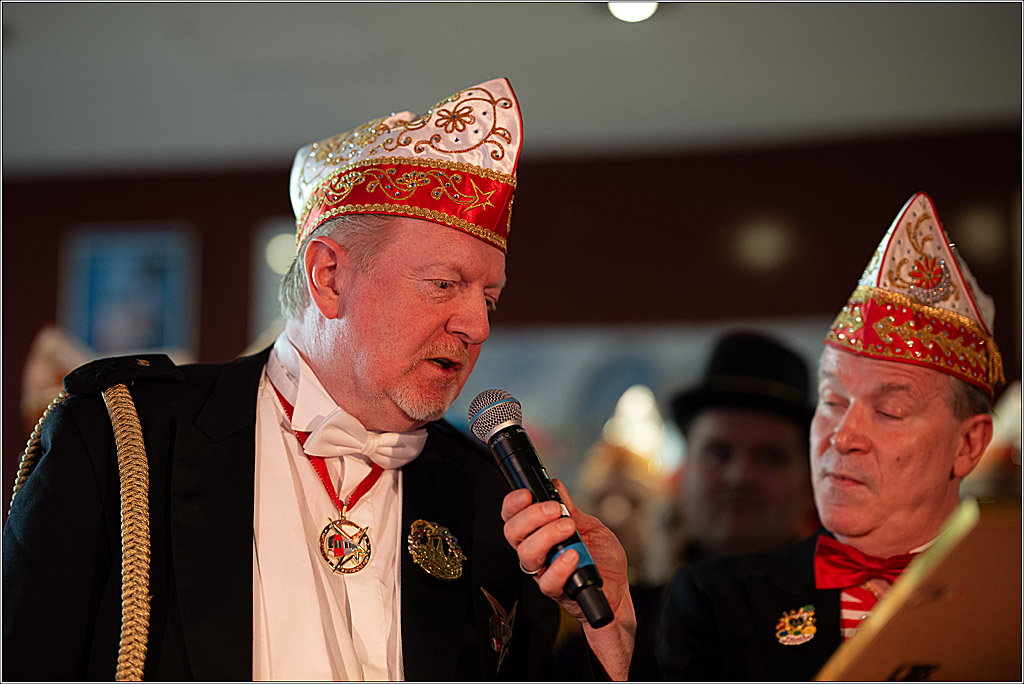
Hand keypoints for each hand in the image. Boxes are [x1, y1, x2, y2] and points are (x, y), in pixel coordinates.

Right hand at [501, 479, 635, 678]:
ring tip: (569, 529)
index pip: (513, 516)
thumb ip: (571, 508)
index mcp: (539, 533)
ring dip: (547, 535)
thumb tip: (556, 486)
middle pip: (513, 532)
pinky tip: (574, 555)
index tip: (527, 494)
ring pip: (526, 554)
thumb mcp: (589, 524)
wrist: (617, 589)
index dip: (513, 504)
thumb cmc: (601, 558)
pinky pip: (547, 581)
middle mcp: (536, 551)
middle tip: (555, 510)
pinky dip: (560, 566)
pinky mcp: (555, 590)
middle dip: (531, 516)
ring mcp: (543, 570)